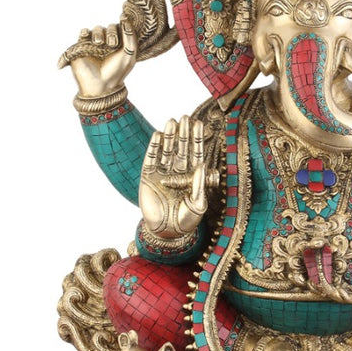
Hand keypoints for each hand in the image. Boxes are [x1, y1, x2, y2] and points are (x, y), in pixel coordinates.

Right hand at [58, 20, 137, 97]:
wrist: (101, 85)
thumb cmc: (117, 71)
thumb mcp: (130, 53)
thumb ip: (130, 35)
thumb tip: (124, 17)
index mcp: (121, 44)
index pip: (121, 28)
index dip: (122, 27)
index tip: (123, 26)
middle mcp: (108, 43)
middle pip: (109, 27)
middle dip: (111, 33)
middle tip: (111, 45)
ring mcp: (95, 44)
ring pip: (97, 29)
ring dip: (98, 33)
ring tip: (98, 43)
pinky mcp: (82, 47)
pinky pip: (83, 33)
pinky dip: (85, 32)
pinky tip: (86, 36)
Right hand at [139, 116, 207, 238]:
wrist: (166, 233)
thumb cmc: (187, 221)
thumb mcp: (198, 203)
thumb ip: (200, 184)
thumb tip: (203, 164)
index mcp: (192, 176)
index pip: (195, 153)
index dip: (197, 139)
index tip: (199, 123)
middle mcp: (178, 172)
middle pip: (181, 148)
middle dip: (184, 133)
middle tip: (185, 117)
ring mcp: (162, 174)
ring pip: (167, 151)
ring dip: (170, 136)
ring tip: (172, 121)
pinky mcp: (148, 177)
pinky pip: (152, 159)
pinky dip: (155, 147)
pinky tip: (159, 135)